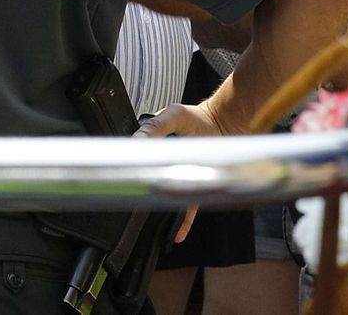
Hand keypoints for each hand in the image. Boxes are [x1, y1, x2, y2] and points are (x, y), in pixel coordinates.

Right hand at [134, 105, 227, 243]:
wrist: (226, 124)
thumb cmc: (200, 117)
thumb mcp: (174, 116)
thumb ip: (155, 127)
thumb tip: (137, 142)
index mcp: (154, 146)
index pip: (136, 162)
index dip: (129, 173)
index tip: (121, 182)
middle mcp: (165, 164)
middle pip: (149, 184)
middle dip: (141, 194)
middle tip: (132, 202)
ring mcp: (180, 176)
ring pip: (166, 198)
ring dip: (159, 209)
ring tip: (148, 221)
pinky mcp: (194, 185)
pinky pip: (187, 207)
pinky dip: (183, 221)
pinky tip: (177, 232)